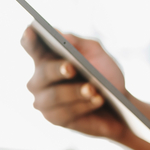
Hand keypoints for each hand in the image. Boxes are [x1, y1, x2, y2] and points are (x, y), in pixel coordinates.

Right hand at [21, 26, 127, 140]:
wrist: (121, 104)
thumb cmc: (105, 75)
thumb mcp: (97, 54)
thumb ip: (79, 43)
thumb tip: (61, 35)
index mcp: (47, 57)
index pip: (31, 46)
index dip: (29, 39)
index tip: (31, 31)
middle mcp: (39, 79)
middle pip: (43, 71)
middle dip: (57, 69)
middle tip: (72, 67)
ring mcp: (44, 100)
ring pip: (54, 95)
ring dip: (76, 91)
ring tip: (94, 89)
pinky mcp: (54, 118)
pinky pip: (65, 112)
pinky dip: (83, 105)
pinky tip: (97, 100)